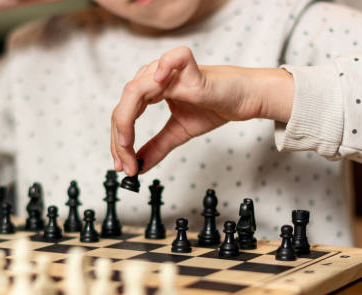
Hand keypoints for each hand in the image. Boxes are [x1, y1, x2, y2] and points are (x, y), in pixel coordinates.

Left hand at [110, 46, 293, 175]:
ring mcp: (170, 72)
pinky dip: (162, 67)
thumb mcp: (178, 133)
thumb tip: (137, 167)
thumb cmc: (213, 106)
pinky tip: (158, 83)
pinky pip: (173, 59)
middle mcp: (154, 77)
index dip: (119, 144)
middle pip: (123, 107)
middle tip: (126, 166)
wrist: (242, 99)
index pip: (123, 116)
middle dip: (120, 141)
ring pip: (135, 91)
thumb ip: (156, 147)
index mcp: (149, 90)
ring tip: (128, 146)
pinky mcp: (191, 69)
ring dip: (127, 121)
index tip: (122, 167)